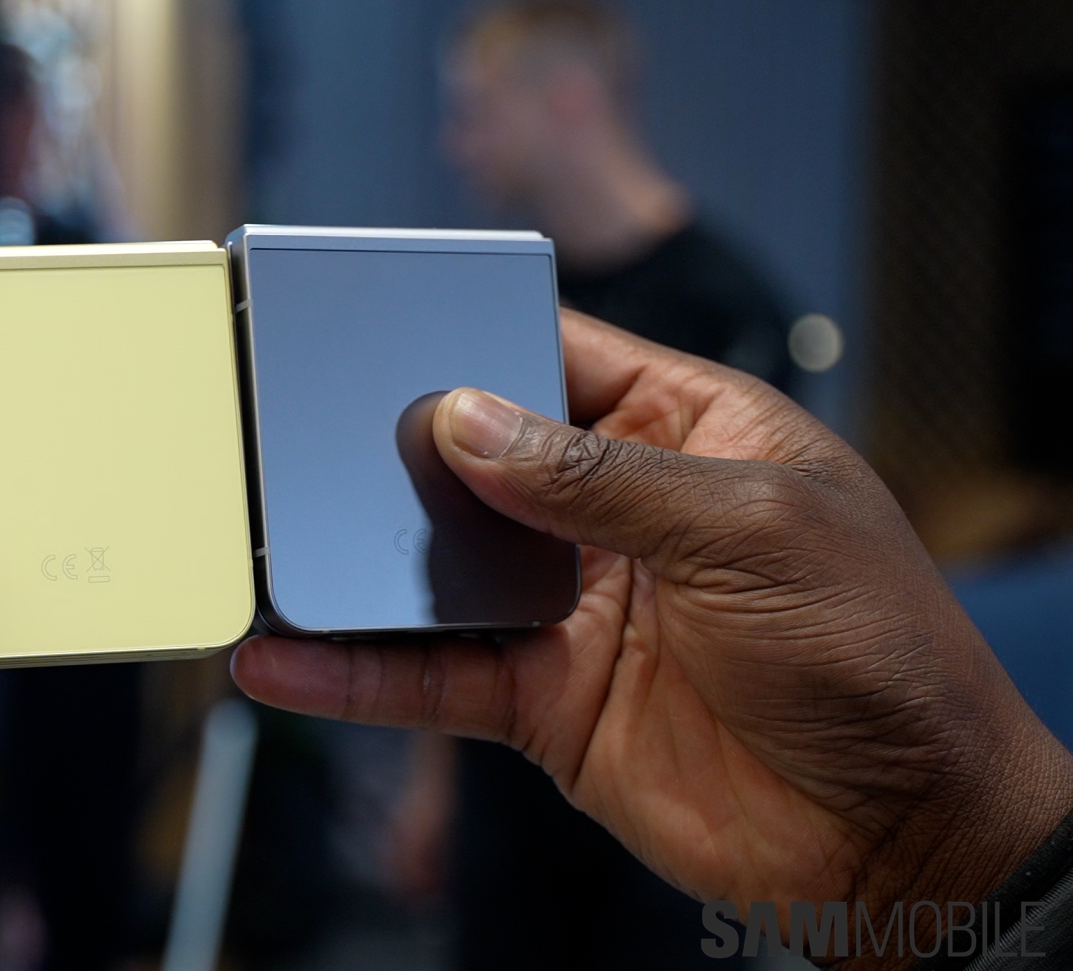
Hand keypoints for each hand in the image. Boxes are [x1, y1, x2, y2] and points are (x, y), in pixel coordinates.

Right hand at [232, 311, 1072, 945]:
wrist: (901, 838)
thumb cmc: (878, 657)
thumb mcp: (750, 531)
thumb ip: (599, 477)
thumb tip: (465, 421)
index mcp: (683, 430)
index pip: (551, 352)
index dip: (464, 331)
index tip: (367, 322)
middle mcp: (614, 511)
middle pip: (470, 457)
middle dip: (381, 446)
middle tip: (286, 434)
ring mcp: (570, 606)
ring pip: (432, 568)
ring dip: (349, 562)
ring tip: (260, 543)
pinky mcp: (539, 700)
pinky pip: (428, 676)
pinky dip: (354, 672)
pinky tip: (286, 659)